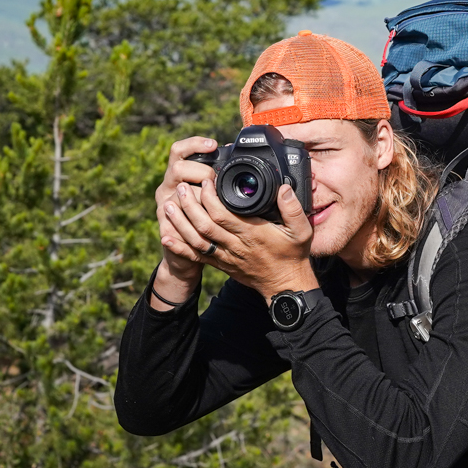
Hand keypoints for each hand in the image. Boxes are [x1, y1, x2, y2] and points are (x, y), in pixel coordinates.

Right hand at [155, 136, 218, 286]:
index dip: (194, 144)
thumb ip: (217, 174)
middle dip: (201, 173)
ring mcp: (164, 209)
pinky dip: (188, 227)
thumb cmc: (207, 215)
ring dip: (197, 200)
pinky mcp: (165, 229)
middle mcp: (167, 188)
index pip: (179, 150)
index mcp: (178, 175)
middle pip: (178, 169)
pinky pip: (174, 226)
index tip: (214, 144)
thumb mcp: (210, 191)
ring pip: (176, 197)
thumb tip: (233, 152)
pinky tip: (200, 227)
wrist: (188, 252)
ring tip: (212, 206)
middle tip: (216, 183)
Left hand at [162, 162, 317, 302]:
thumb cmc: (292, 255)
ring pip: (196, 240)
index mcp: (252, 234)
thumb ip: (293, 209)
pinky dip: (180, 248)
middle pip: (204, 225)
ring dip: (180, 224)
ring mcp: (226, 257)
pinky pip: (196, 256)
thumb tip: (283, 188)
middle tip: (180, 187)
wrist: (285, 285)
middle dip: (189, 205)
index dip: (210, 198)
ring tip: (168, 205)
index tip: (206, 181)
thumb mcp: (301, 231)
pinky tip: (166, 238)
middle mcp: (235, 246)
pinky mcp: (220, 265)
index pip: (223, 215)